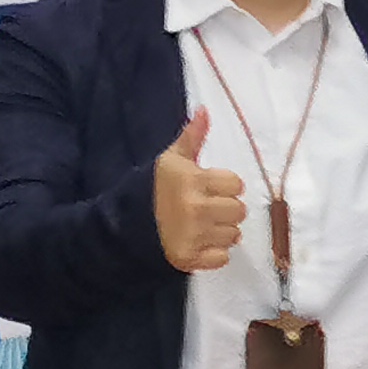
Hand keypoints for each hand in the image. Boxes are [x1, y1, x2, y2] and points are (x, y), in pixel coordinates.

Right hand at [156, 109, 248, 272]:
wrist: (128, 224)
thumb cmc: (156, 188)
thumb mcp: (172, 159)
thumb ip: (192, 136)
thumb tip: (204, 110)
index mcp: (193, 181)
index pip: (236, 184)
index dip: (225, 186)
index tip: (209, 187)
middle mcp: (195, 209)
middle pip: (239, 211)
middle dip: (226, 209)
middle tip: (206, 208)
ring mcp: (193, 236)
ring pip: (233, 235)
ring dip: (222, 232)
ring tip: (202, 226)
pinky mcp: (190, 259)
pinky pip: (222, 258)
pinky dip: (214, 253)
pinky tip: (199, 243)